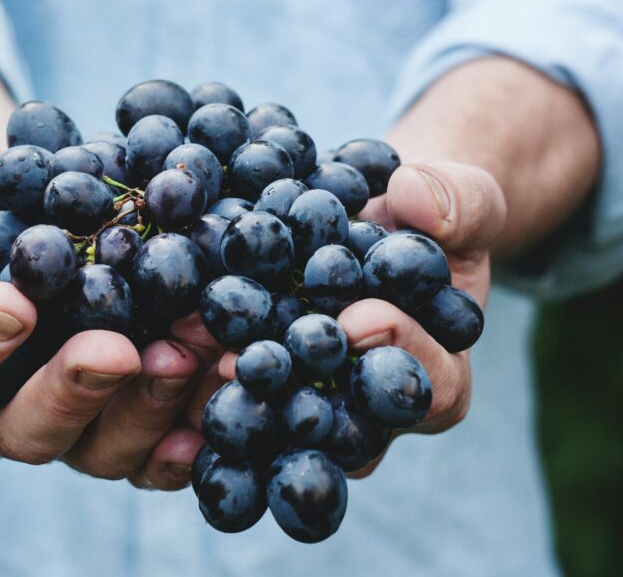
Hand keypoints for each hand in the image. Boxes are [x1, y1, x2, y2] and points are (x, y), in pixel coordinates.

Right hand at [0, 128, 218, 488]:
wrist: (25, 192)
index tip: (12, 303)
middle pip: (24, 431)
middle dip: (73, 392)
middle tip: (117, 349)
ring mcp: (69, 420)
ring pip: (102, 447)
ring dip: (150, 405)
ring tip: (194, 350)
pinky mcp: (127, 413)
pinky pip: (160, 444)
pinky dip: (196, 423)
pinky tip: (228, 383)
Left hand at [209, 160, 506, 475]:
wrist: (378, 220)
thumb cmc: (430, 218)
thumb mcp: (463, 199)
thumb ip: (457, 203)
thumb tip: (415, 198)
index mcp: (437, 377)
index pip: (429, 387)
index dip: (400, 354)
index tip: (361, 316)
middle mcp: (371, 412)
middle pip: (341, 425)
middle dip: (296, 390)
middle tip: (249, 360)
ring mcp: (313, 405)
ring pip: (277, 421)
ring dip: (231, 391)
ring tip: (190, 351)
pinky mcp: (263, 386)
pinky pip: (233, 392)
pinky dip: (195, 372)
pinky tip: (160, 344)